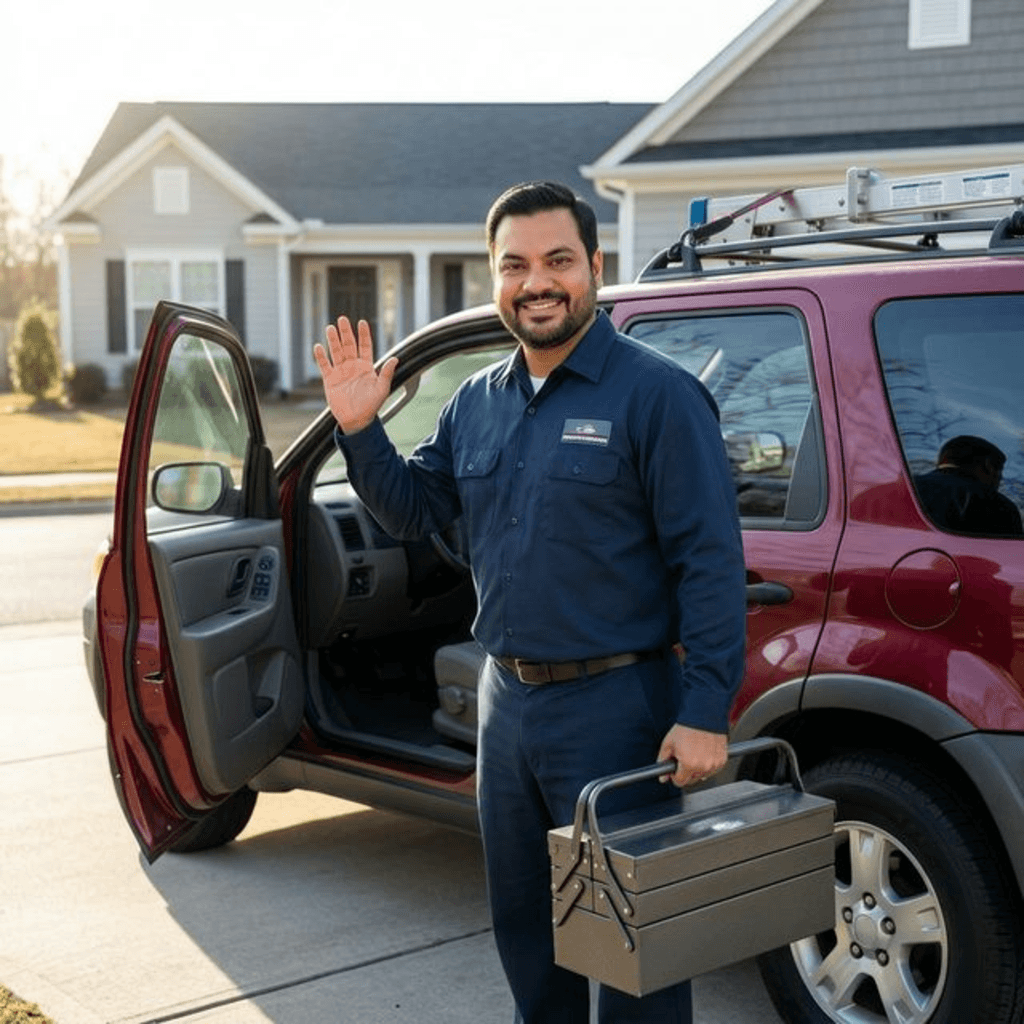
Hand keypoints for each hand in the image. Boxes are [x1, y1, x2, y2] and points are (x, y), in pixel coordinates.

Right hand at [313, 316, 398, 433]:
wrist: (357, 420)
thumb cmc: (371, 406)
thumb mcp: (382, 389)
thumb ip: (387, 373)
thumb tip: (395, 359)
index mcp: (366, 367)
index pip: (364, 346)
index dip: (363, 335)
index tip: (362, 322)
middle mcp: (353, 366)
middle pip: (348, 345)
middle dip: (346, 333)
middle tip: (342, 319)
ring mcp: (341, 372)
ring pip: (336, 352)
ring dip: (333, 340)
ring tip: (330, 328)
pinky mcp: (330, 380)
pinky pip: (324, 366)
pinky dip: (321, 357)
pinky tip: (318, 346)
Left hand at [657, 724, 727, 787]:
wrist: (704, 716)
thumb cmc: (687, 728)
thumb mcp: (668, 743)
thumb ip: (663, 762)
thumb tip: (663, 777)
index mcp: (689, 764)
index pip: (680, 782)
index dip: (675, 775)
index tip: (674, 769)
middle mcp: (703, 767)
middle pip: (692, 780)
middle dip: (686, 772)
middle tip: (684, 758)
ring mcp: (714, 764)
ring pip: (703, 775)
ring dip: (697, 769)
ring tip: (694, 753)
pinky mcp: (722, 760)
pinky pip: (713, 769)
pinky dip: (708, 764)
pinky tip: (703, 752)